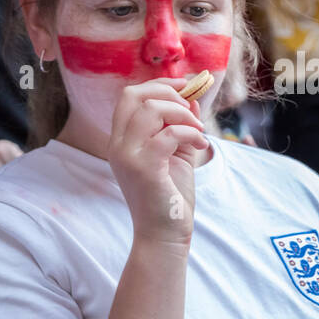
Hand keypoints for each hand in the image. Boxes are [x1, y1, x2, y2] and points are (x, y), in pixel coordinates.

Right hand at [107, 80, 208, 246]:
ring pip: (150, 110)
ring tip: (197, 130)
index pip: (129, 95)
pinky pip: (168, 134)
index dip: (158, 84)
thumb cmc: (170, 195)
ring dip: (182, 113)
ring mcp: (127, 156)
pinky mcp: (143, 168)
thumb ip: (181, 125)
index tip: (185, 85)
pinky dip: (190, 133)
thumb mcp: (177, 152)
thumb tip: (192, 98)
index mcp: (121, 139)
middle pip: (134, 95)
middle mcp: (117, 145)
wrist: (165, 234)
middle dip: (169, 93)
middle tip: (191, 110)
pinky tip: (201, 144)